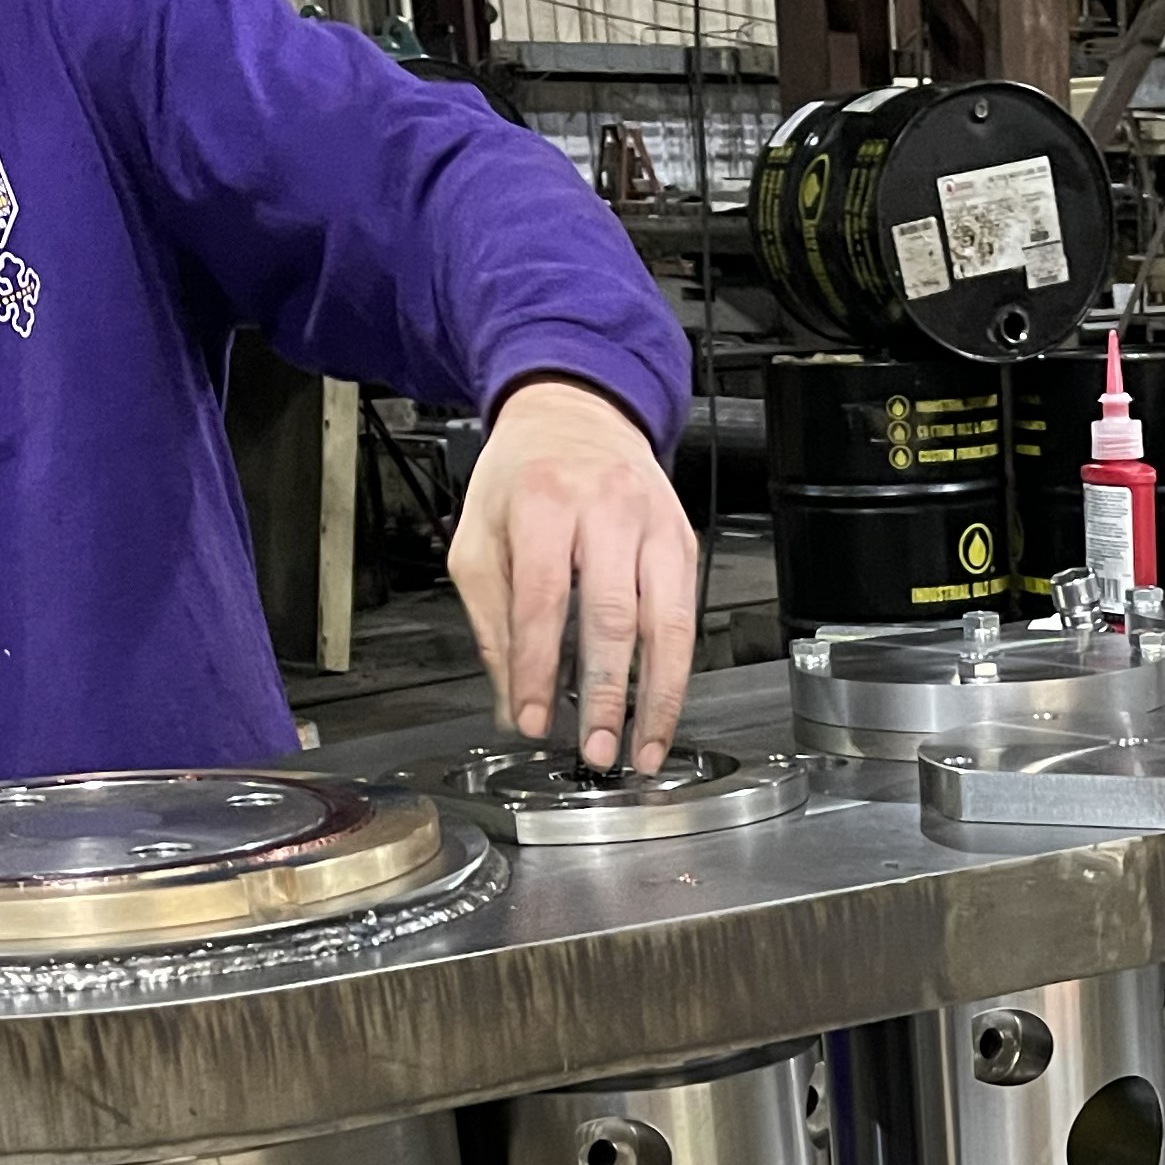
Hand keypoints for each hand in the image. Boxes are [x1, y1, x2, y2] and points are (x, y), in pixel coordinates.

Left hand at [449, 376, 698, 771]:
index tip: (535, 721)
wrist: (576, 415)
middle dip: (607, 694)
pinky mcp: (684, 543)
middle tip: (597, 749)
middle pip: (614, 616)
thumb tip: (513, 700)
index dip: (540, 669)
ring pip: (668, 624)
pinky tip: (661, 709)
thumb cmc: (523, 477)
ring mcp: (655, 526)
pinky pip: (686, 618)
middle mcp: (607, 510)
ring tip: (645, 749)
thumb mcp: (477, 539)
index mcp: (544, 503)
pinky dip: (675, 672)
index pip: (543, 601)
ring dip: (658, 698)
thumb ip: (491, 622)